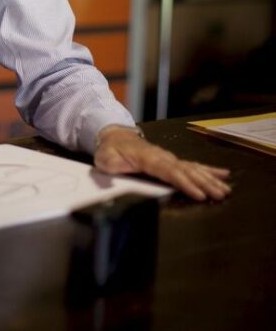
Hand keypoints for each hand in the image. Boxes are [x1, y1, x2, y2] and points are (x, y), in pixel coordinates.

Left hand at [94, 126, 230, 201]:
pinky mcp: (172, 161)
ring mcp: (169, 158)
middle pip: (186, 171)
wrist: (115, 136)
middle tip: (220, 194)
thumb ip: (110, 166)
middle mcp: (163, 156)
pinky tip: (223, 174)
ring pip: (193, 168)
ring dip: (210, 179)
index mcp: (148, 158)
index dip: (185, 183)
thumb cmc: (111, 150)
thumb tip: (114, 174)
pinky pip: (192, 165)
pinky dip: (208, 170)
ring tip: (225, 189)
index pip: (169, 172)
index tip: (199, 193)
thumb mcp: (105, 158)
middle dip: (204, 183)